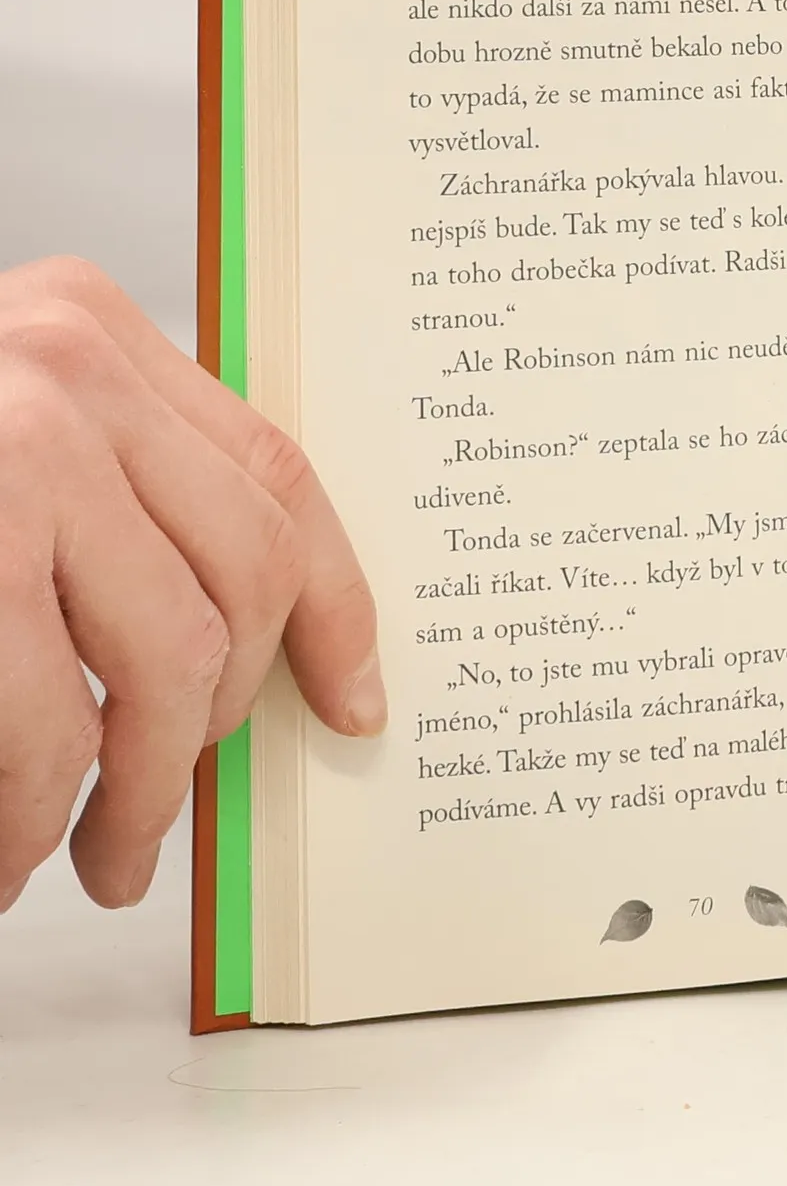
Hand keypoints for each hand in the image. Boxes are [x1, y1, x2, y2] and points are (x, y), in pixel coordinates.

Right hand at [0, 259, 380, 911]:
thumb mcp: (9, 437)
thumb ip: (118, 495)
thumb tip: (255, 646)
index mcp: (95, 331)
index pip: (279, 476)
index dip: (334, 606)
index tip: (353, 701)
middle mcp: (63, 370)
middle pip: (242, 577)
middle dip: (223, 722)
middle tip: (168, 810)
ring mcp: (6, 453)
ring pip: (170, 657)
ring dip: (144, 788)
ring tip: (102, 854)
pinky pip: (50, 717)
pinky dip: (42, 809)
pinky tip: (14, 848)